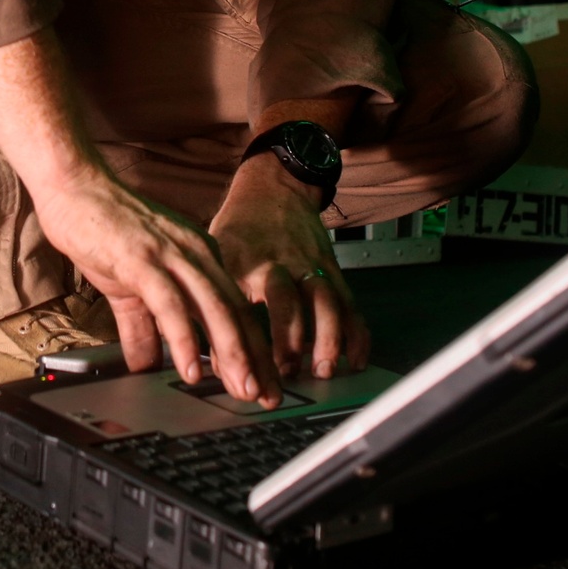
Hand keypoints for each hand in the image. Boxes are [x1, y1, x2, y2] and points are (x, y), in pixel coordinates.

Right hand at [0, 29, 280, 407]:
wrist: (74, 187)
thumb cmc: (103, 230)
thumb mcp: (130, 284)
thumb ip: (141, 326)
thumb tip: (145, 365)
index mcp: (200, 255)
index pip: (235, 307)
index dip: (251, 347)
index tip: (262, 380)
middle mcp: (195, 253)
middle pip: (236, 310)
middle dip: (254, 356)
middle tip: (266, 394)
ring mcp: (171, 254)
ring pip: (213, 307)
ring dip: (231, 351)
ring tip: (242, 387)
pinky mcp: (142, 259)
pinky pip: (171, 305)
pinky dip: (184, 339)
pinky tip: (190, 369)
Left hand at [209, 150, 370, 380]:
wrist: (274, 186)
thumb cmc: (239, 229)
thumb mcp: (215, 256)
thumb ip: (212, 305)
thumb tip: (211, 362)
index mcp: (241, 261)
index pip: (239, 309)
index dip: (242, 348)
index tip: (244, 382)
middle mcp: (277, 262)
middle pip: (285, 302)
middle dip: (288, 342)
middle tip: (285, 376)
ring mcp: (308, 263)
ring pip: (325, 300)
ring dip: (327, 337)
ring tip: (324, 370)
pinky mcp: (331, 267)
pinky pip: (349, 302)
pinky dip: (356, 332)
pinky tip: (355, 359)